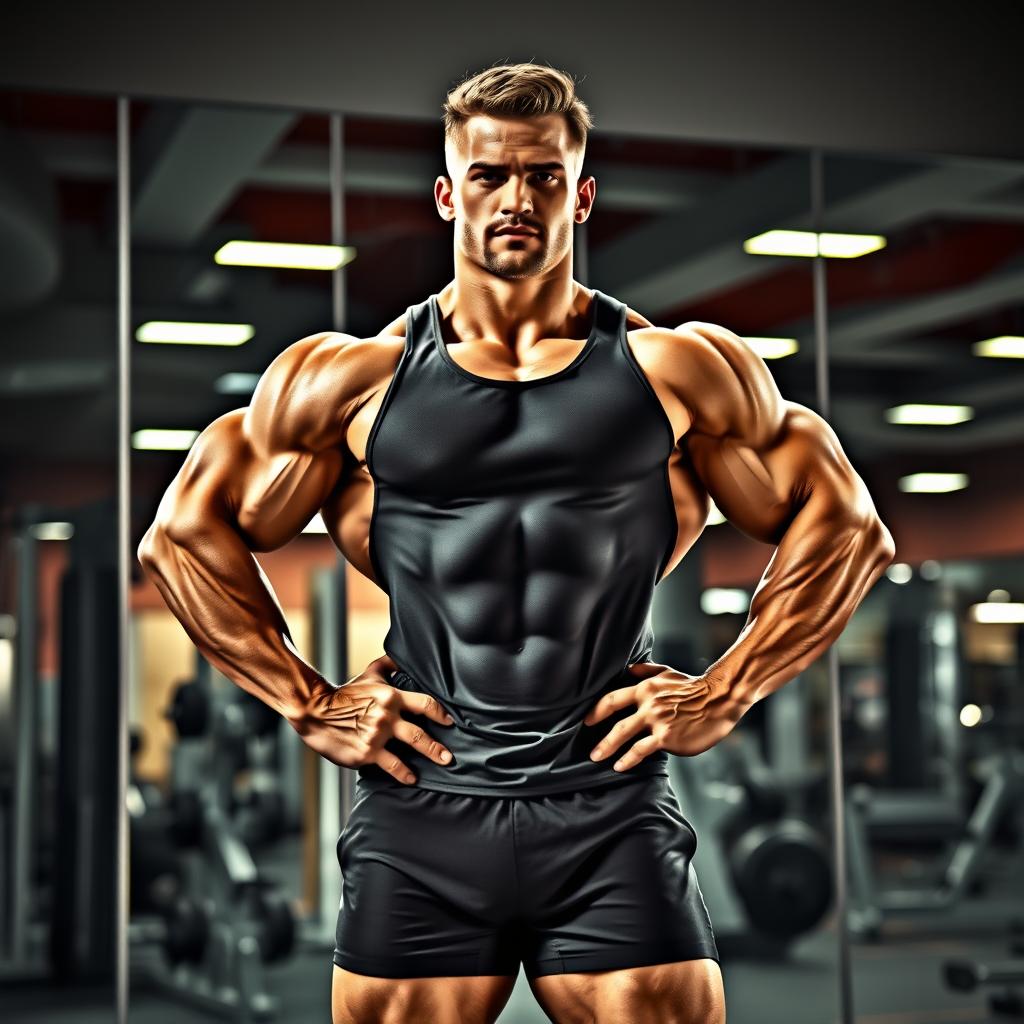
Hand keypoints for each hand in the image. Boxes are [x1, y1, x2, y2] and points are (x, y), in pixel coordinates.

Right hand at [288, 654, 453, 784]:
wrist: (316, 711)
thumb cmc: (344, 694)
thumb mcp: (368, 674)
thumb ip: (389, 665)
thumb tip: (404, 657)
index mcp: (391, 696)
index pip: (424, 703)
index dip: (440, 713)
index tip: (450, 721)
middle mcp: (387, 716)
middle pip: (420, 731)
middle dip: (438, 745)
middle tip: (450, 755)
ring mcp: (377, 735)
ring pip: (409, 748)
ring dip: (429, 756)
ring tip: (441, 763)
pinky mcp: (367, 753)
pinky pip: (391, 765)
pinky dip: (404, 773)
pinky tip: (411, 778)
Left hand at [584, 661, 736, 770]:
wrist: (720, 700)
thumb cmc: (694, 687)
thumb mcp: (667, 672)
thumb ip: (646, 671)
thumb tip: (629, 669)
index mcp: (645, 687)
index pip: (613, 698)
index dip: (597, 710)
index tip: (587, 720)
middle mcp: (648, 703)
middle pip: (615, 720)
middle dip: (599, 736)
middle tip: (589, 750)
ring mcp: (657, 720)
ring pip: (624, 734)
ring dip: (608, 748)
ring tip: (598, 758)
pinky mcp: (667, 737)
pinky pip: (642, 749)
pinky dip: (628, 759)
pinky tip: (620, 766)